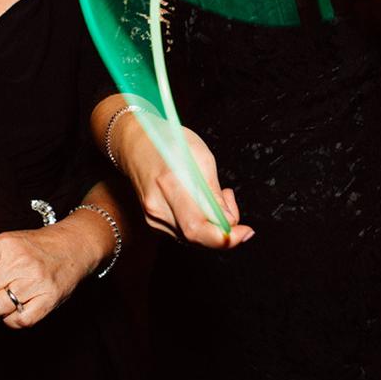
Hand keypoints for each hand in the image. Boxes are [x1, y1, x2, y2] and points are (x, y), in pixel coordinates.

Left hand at [0, 223, 97, 328]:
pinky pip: (17, 321)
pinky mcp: (48, 300)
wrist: (73, 247)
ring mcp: (35, 282)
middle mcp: (20, 261)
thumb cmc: (35, 246)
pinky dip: (15, 318)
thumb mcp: (6, 241)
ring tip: (12, 293)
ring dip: (1, 305)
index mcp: (5, 244)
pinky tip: (21, 305)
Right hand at [121, 119, 252, 248]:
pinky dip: (200, 222)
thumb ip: (214, 193)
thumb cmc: (168, 142)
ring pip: (194, 238)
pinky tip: (200, 202)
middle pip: (198, 237)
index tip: (245, 231)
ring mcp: (153, 217)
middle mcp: (158, 207)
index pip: (198, 228)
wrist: (135, 144)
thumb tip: (228, 220)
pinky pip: (185, 232)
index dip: (226, 238)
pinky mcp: (154, 222)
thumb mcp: (201, 156)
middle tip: (230, 204)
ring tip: (214, 195)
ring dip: (212, 224)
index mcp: (169, 184)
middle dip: (224, 229)